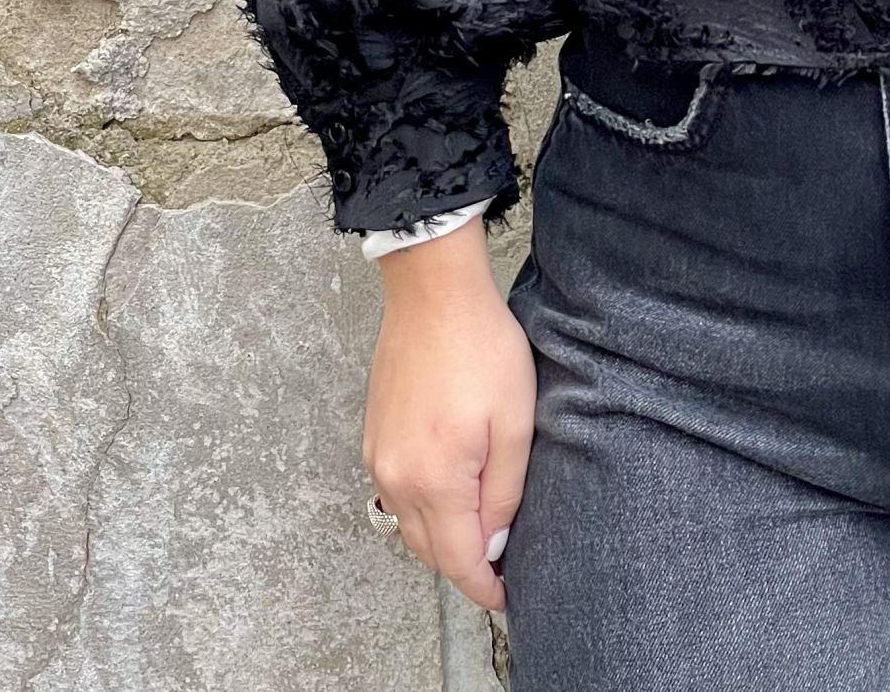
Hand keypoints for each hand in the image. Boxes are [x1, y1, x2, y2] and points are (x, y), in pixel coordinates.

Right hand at [363, 222, 535, 612]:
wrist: (433, 292)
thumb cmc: (481, 347)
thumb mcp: (515, 423)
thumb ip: (504, 493)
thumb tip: (491, 544)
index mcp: (434, 481)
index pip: (457, 560)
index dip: (483, 587)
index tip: (505, 596)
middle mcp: (396, 478)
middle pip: (428, 549)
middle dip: (462, 564)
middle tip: (499, 563)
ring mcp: (379, 456)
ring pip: (408, 523)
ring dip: (441, 535)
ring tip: (479, 526)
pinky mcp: (374, 435)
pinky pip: (396, 490)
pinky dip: (422, 504)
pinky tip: (450, 487)